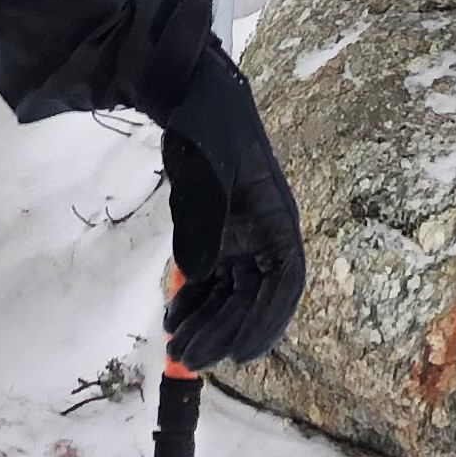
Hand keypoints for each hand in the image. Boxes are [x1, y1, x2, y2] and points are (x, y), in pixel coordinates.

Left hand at [156, 46, 306, 369]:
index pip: (284, 283)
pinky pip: (207, 281)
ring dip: (205, 323)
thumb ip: (205, 221)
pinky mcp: (213, 238)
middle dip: (223, 331)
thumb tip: (199, 274)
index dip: (267, 322)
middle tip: (188, 357)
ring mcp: (238, 239)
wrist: (190, 99)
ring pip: (228, 295)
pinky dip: (192, 302)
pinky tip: (172, 318)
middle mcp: (263, 237)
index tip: (241, 353)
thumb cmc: (211, 127)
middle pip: (250, 298)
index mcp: (277, 221)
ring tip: (175, 346)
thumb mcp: (211, 169)